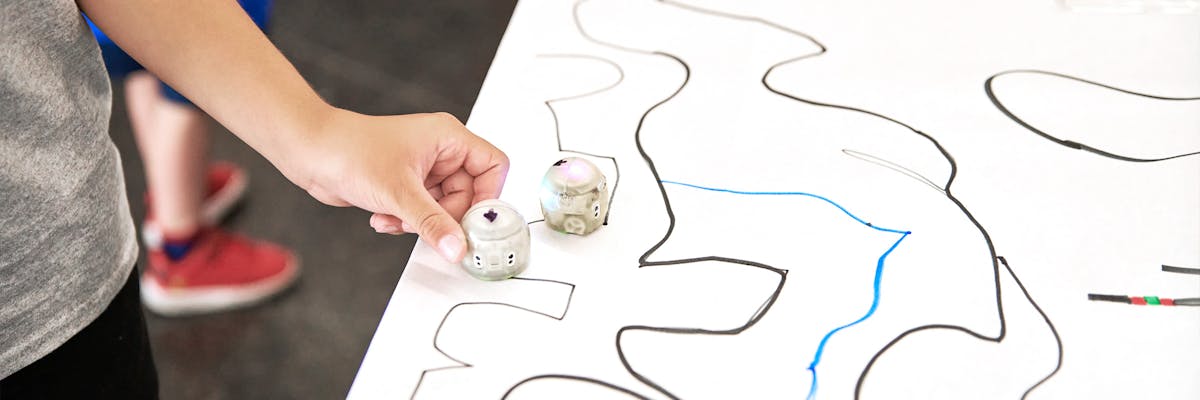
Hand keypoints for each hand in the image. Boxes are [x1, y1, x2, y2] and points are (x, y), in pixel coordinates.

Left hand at [293, 109, 508, 262]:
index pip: (493, 166)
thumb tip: (459, 247)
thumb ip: (433, 223)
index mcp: (448, 137)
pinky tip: (383, 217)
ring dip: (420, 222)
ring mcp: (424, 169)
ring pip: (443, 208)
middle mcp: (440, 151)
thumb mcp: (399, 193)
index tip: (476, 223)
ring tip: (394, 217)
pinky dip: (406, 221)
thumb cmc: (350, 151)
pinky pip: (423, 213)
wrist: (310, 153)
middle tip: (426, 227)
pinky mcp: (407, 185)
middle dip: (443, 216)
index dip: (489, 197)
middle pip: (469, 195)